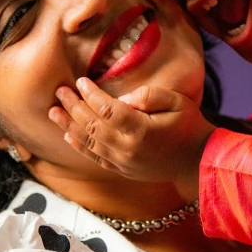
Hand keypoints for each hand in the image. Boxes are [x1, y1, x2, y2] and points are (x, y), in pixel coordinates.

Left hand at [48, 78, 215, 196]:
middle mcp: (127, 149)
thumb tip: (124, 99)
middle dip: (73, 107)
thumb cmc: (189, 126)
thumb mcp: (177, 102)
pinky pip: (95, 158)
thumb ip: (149, 95)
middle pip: (92, 125)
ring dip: (68, 126)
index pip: (107, 109)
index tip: (80, 81)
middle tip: (59, 91)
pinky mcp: (122, 170)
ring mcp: (122, 162)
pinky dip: (79, 146)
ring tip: (53, 111)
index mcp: (141, 130)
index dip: (90, 94)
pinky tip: (68, 135)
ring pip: (88, 142)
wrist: (198, 161)